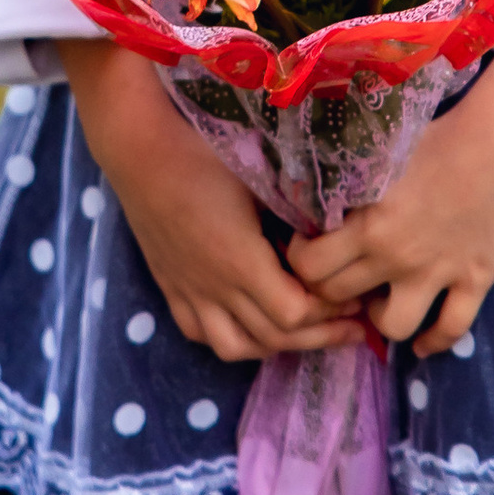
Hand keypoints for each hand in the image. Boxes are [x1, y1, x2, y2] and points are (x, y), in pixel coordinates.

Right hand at [65, 44, 370, 365]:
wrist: (140, 148)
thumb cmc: (204, 152)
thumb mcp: (260, 177)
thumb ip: (298, 210)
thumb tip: (337, 228)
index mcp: (240, 260)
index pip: (294, 313)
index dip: (329, 312)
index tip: (354, 296)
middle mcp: (214, 286)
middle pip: (273, 337)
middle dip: (320, 336)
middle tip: (352, 326)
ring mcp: (189, 290)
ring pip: (236, 346)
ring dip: (276, 345)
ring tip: (305, 331)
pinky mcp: (171, 286)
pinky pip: (200, 332)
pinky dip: (232, 339)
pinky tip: (250, 325)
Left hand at [287, 18, 493, 352]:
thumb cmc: (436, 137)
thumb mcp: (377, 156)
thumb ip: (342, 182)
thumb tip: (298, 190)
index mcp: (367, 225)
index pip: (309, 267)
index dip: (300, 261)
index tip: (308, 247)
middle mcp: (396, 258)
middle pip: (340, 298)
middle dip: (330, 291)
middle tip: (339, 276)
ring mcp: (437, 274)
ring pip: (394, 327)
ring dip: (380, 319)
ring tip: (380, 301)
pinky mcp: (474, 280)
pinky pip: (452, 329)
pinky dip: (435, 342)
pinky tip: (423, 342)